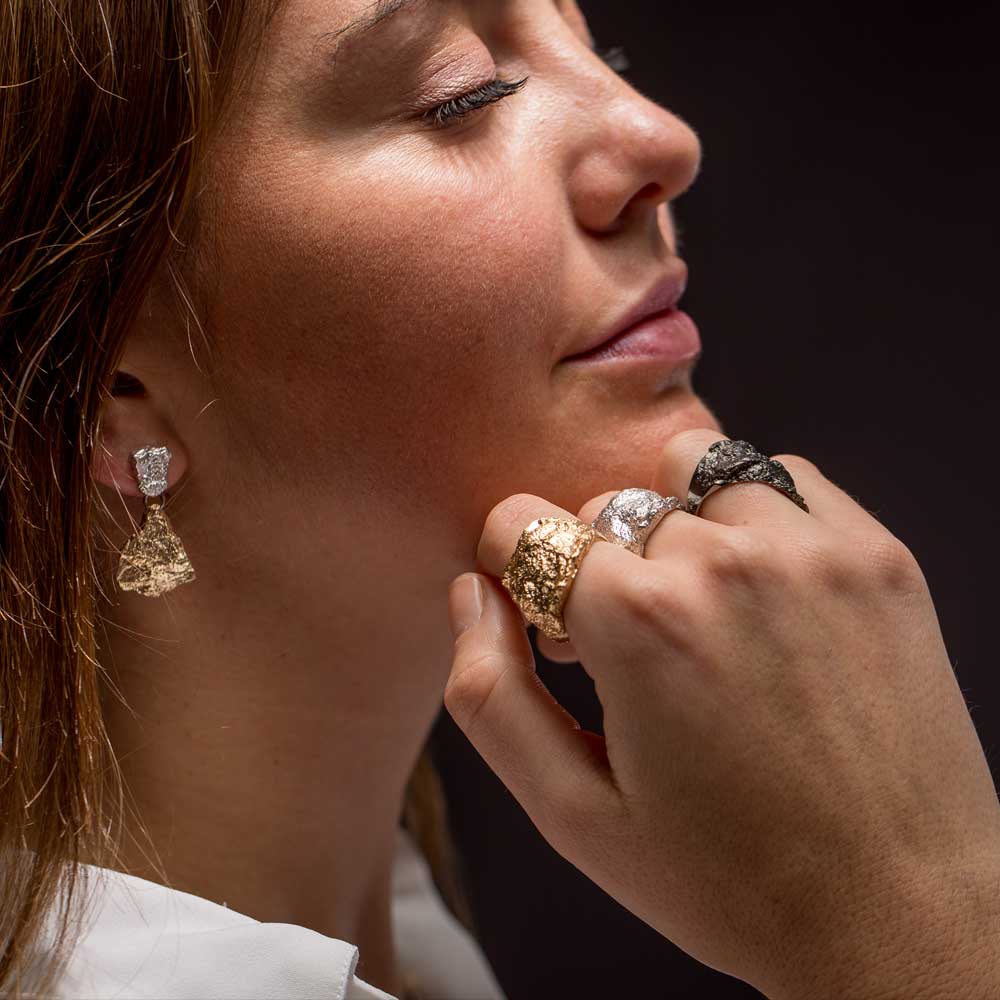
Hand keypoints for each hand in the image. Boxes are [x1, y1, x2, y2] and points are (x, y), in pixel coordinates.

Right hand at [444, 429, 999, 998]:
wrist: (904, 913)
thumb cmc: (733, 880)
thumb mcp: (574, 816)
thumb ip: (490, 693)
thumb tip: (471, 593)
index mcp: (637, 623)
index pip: (524, 525)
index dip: (517, 569)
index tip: (548, 618)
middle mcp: (723, 563)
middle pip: (606, 511)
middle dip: (598, 569)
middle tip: (631, 650)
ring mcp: (811, 549)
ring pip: (689, 477)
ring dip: (674, 529)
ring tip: (699, 608)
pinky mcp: (876, 553)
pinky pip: (782, 477)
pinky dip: (752, 512)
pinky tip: (761, 586)